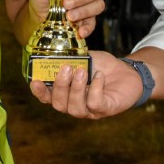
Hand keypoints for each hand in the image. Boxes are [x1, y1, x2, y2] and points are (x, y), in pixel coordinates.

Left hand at [26, 0, 103, 38]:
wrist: (40, 21)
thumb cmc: (42, 1)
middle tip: (66, 4)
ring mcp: (89, 6)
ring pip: (98, 5)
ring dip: (85, 11)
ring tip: (70, 17)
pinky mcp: (88, 21)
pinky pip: (93, 23)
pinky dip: (88, 28)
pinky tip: (80, 31)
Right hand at [29, 50, 143, 118]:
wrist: (128, 72)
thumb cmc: (103, 67)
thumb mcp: (85, 58)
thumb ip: (71, 58)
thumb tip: (58, 53)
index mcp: (66, 94)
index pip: (48, 98)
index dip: (40, 92)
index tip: (35, 81)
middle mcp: (75, 105)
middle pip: (59, 105)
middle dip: (60, 87)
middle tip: (67, 68)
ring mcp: (90, 110)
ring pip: (75, 109)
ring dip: (76, 89)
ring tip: (82, 71)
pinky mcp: (106, 110)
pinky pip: (95, 105)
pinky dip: (95, 89)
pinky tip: (99, 76)